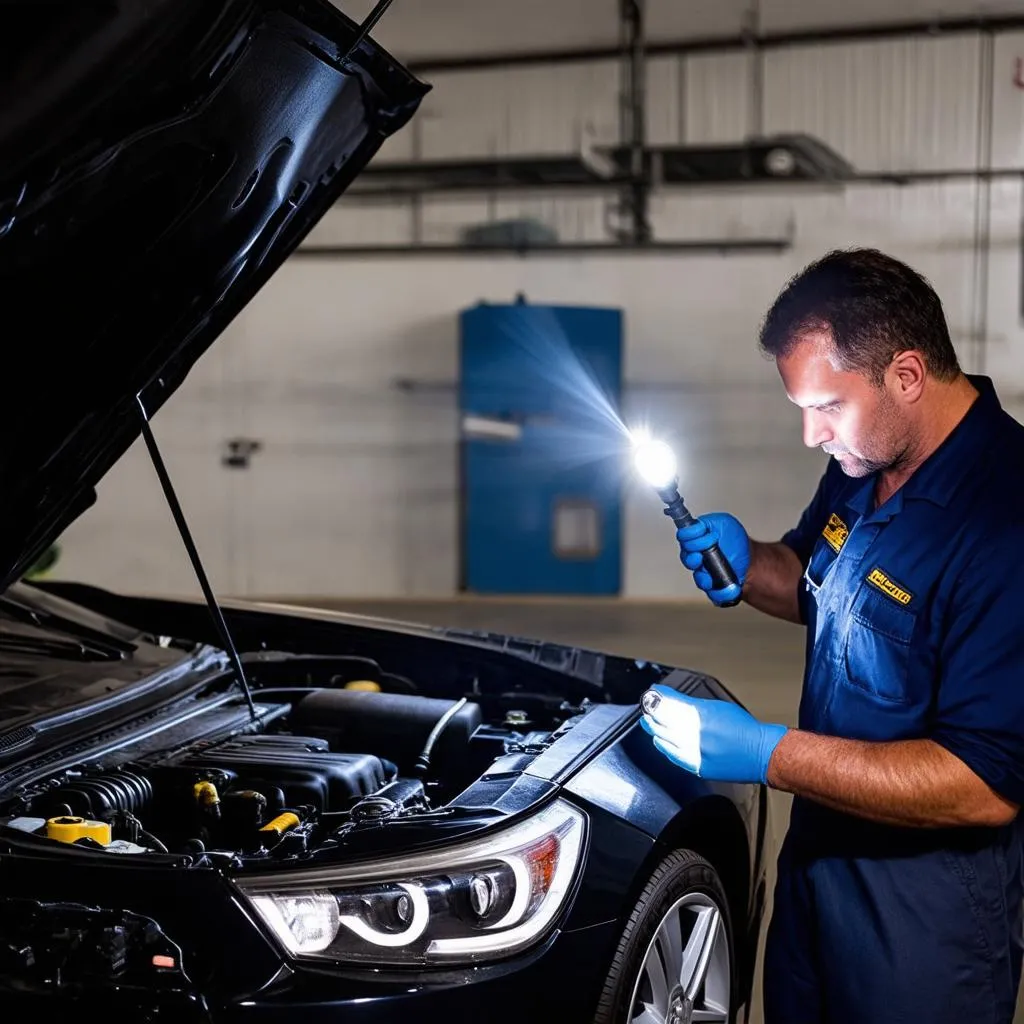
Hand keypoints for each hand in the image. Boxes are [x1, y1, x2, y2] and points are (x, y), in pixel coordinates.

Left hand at [640, 683, 785, 784]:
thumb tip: (673, 701)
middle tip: (647, 708)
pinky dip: (665, 748)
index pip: (670, 703)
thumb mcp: (716, 708)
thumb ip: (692, 706)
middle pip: (664, 722)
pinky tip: (659, 742)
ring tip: (648, 723)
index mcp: (700, 716)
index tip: (653, 692)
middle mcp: (696, 734)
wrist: (761, 753)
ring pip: (665, 739)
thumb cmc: (743, 729)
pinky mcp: (699, 767)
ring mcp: (696, 752)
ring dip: (655, 729)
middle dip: (653, 713)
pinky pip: (675, 757)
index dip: (658, 697)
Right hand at [676, 512, 749, 605]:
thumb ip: (707, 522)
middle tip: (700, 556)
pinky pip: (712, 593)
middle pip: (686, 559)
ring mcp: (704, 573)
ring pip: (698, 578)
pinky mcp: (713, 588)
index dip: (689, 537)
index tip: (701, 535)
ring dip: (704, 577)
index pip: (684, 538)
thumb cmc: (736, 542)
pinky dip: (720, 592)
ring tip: (711, 575)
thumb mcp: (724, 522)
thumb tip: (694, 525)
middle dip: (692, 558)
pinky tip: (727, 586)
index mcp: (696, 541)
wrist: (751, 560)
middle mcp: (697, 557)